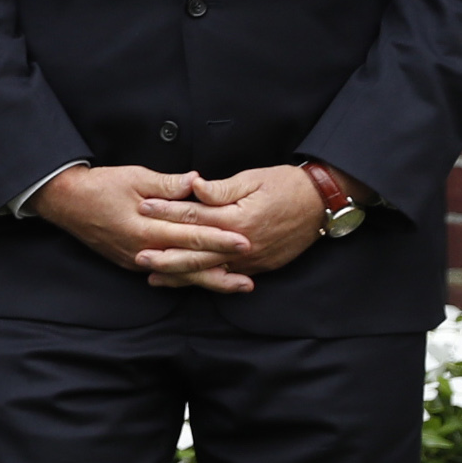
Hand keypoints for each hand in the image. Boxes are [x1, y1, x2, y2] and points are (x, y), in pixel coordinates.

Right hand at [29, 164, 251, 289]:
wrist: (66, 202)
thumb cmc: (100, 186)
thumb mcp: (135, 177)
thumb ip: (168, 184)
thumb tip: (197, 182)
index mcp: (146, 228)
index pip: (191, 236)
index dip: (219, 239)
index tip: (245, 241)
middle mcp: (142, 249)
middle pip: (188, 265)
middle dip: (221, 271)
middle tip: (250, 279)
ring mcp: (136, 259)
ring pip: (178, 274)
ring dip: (208, 280)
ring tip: (236, 285)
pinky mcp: (130, 262)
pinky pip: (164, 273)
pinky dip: (186, 278)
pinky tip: (203, 280)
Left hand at [137, 166, 328, 290]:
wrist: (322, 202)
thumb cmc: (286, 185)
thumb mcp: (251, 179)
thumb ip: (219, 189)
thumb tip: (192, 186)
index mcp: (237, 219)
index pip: (194, 216)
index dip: (166, 211)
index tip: (143, 208)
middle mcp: (242, 244)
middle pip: (197, 253)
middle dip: (166, 256)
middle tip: (138, 256)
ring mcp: (252, 259)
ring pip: (210, 271)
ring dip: (181, 275)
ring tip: (154, 277)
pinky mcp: (260, 266)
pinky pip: (228, 277)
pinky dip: (207, 281)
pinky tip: (189, 283)